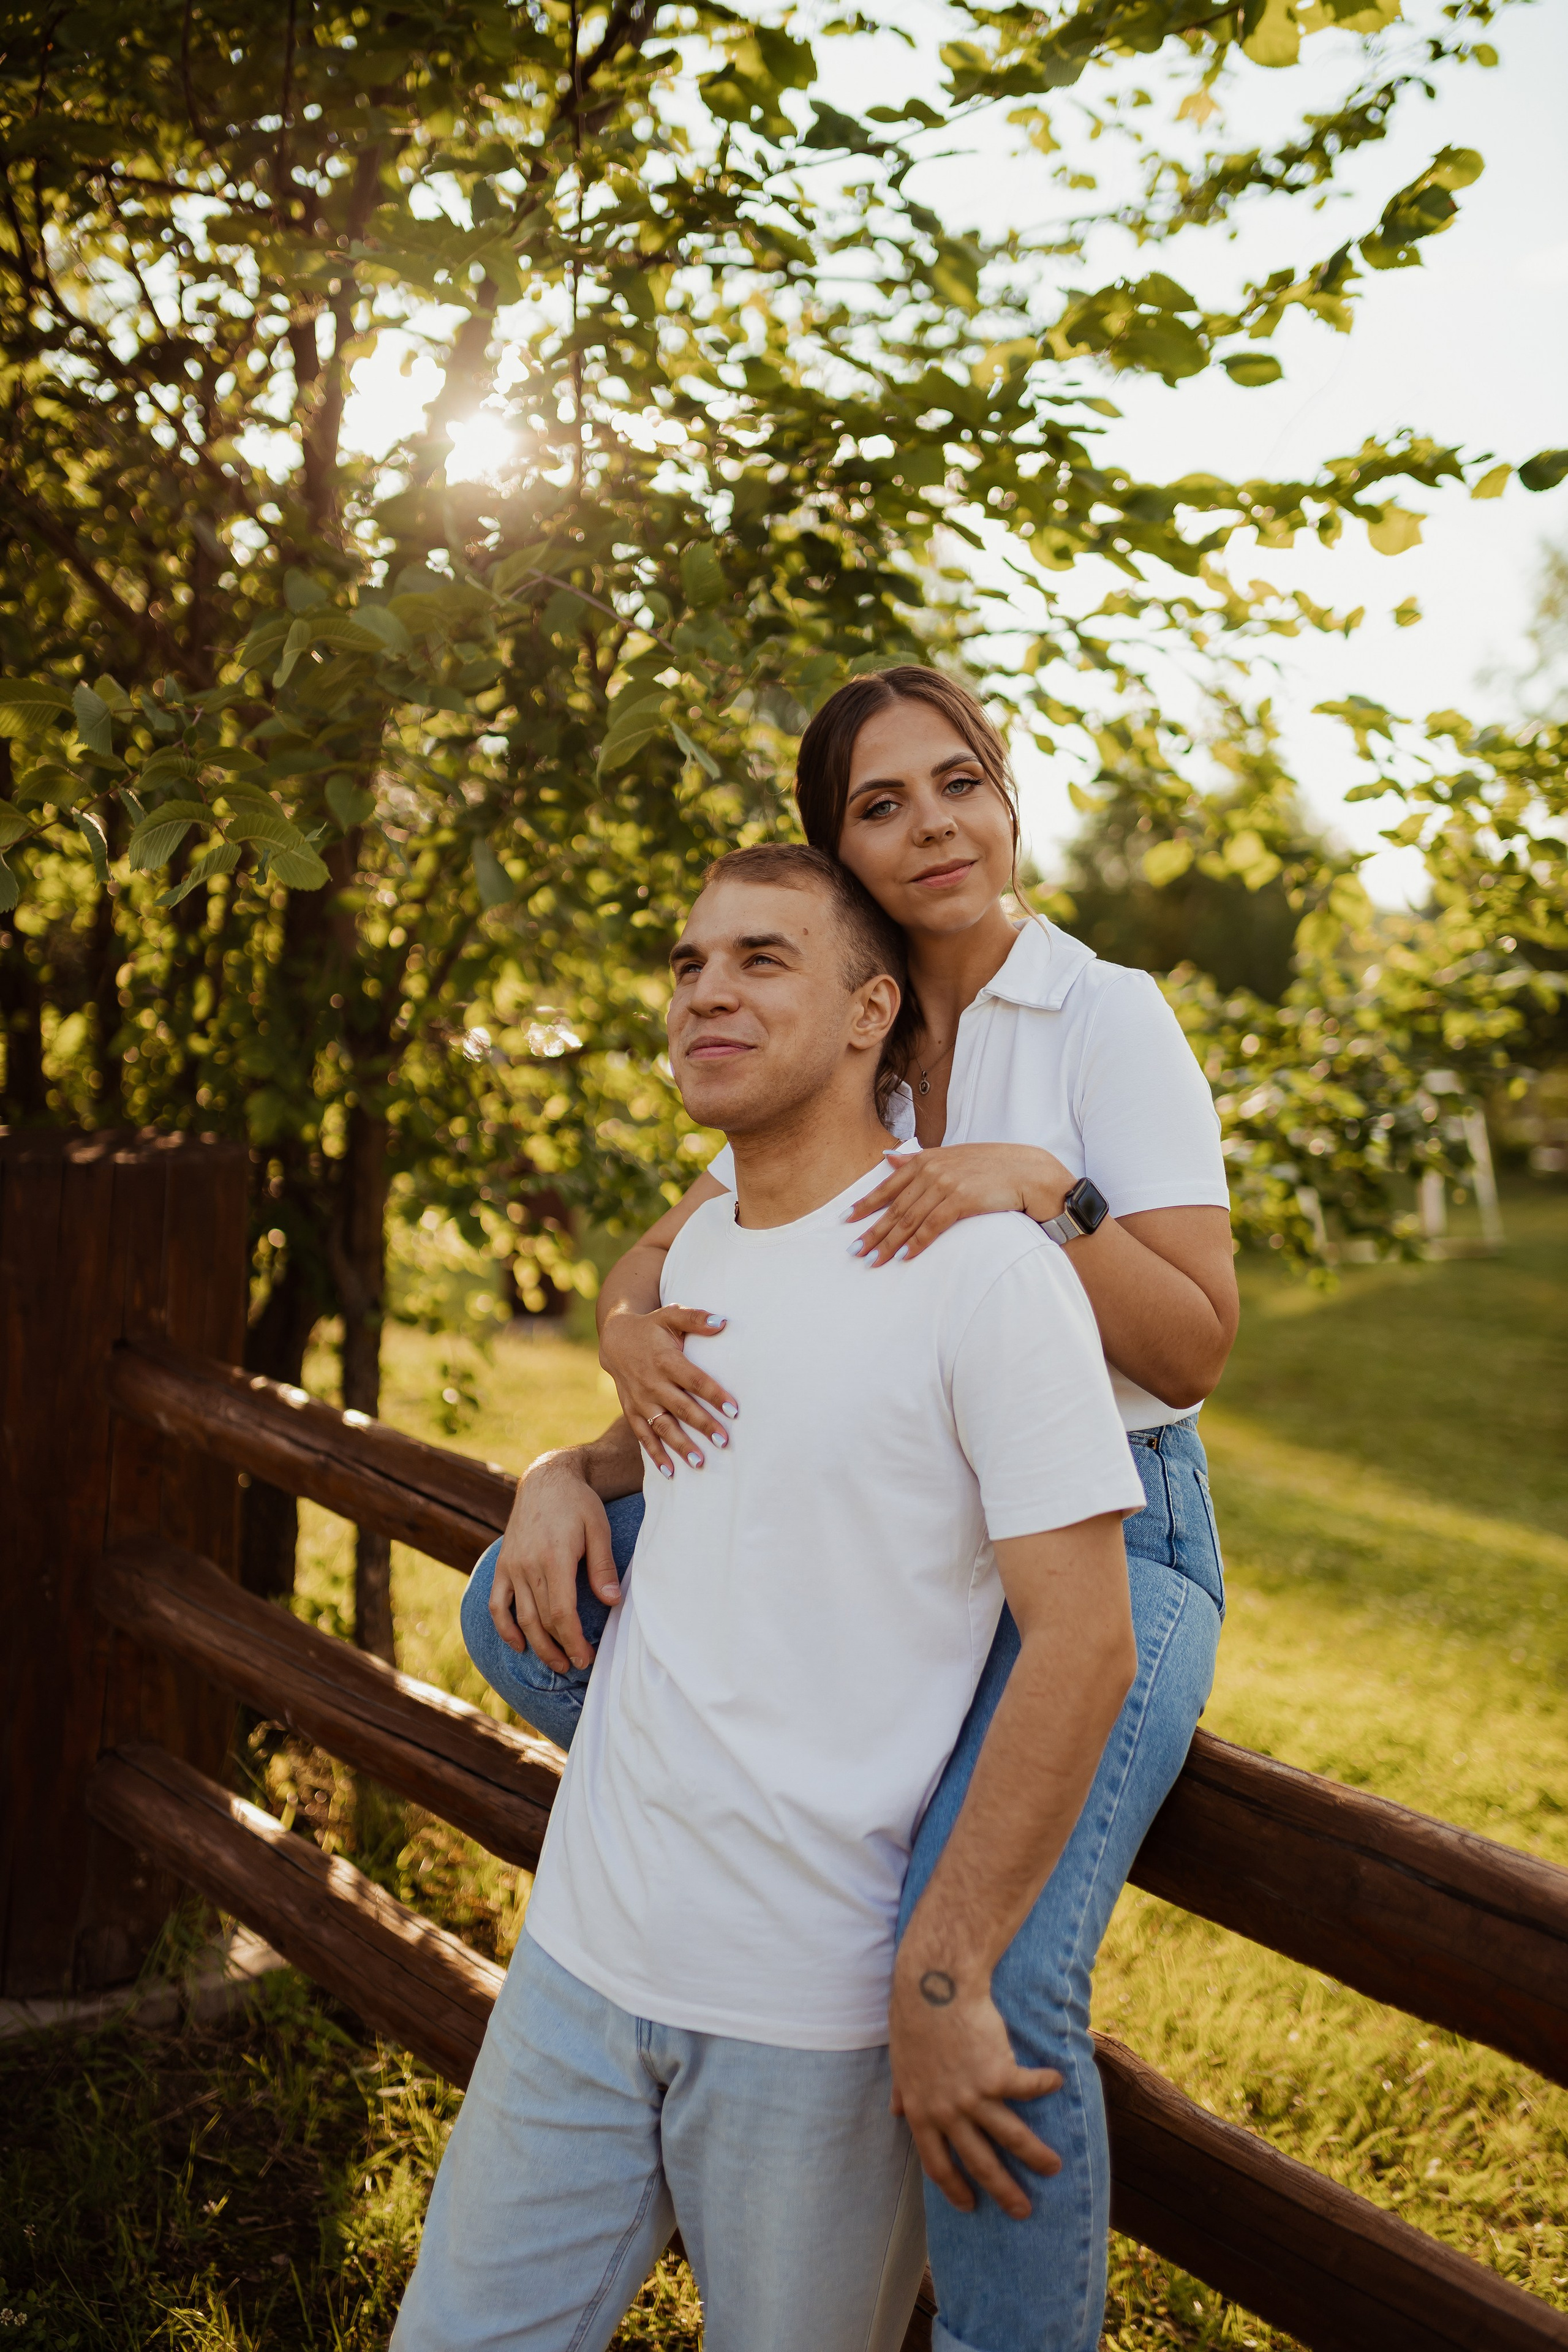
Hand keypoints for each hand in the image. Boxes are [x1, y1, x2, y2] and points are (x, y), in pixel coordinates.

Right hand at [490, 1450, 618, 1673]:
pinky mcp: (502, 1566)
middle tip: (577, 1665)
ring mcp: (512, 1567)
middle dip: (560, 1648)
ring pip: (521, 1618)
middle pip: (542, 1620)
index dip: (574, 1641)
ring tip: (556, 1663)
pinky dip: (505, 1628)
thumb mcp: (599, 1527)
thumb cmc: (578, 1503)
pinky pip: (497, 1604)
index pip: (562, 1612)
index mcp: (555, 1557)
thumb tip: (613, 1602)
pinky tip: (519, 1644)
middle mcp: (528, 1565)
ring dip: (537, 1646)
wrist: (545, 1480)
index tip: (587, 1658)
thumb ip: (603, 1566)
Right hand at [601, 1303, 737, 1477]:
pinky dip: (655, 1454)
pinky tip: (670, 1472)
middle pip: (681, 1407)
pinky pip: (643, 1436)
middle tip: (724, 1442)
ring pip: (663, 1427)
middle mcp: (652, 1383)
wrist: (615, 1340)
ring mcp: (641, 1400)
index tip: (734, 1409)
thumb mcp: (671, 1315)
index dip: (714, 1395)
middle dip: (703, 1425)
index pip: (694, 1380)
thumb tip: (723, 1323)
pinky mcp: (631, 1411)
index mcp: (665, 1360)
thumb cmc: (651, 1327)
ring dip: (681, 1445)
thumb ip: (696, 1318)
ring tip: (700, 1463)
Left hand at [847, 1143, 1074, 1265]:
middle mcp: (932, 1170)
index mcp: (927, 1159)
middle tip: (854, 1252)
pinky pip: (932, 1226)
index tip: (847, 1220)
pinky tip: (904, 1257)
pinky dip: (917, 1243)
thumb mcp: (953, 1156)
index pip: (889, 1185)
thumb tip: (887, 1157)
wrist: (1030, 1172)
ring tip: (873, 1261)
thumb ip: (919, 1158)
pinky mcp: (961, 1199)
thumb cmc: (994, 1167)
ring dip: (890, 1243)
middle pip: (895, 1207)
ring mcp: (946, 1184)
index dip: (866, 1204)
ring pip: (910, 1219)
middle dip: (873, 1231)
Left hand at [889, 1955, 1061, 2217]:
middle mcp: (948, 2113)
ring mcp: (974, 2096)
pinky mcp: (999, 2074)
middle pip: (980, 2163)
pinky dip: (1045, 2084)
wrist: (932, 1985)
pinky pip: (1030, 2088)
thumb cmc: (913, 2019)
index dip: (954, 2188)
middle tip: (1022, 2211)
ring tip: (1054, 2167)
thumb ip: (901, 2092)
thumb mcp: (900, 2062)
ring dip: (1036, 2156)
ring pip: (1012, 2138)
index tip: (970, 2205)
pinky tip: (1057, 2082)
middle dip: (1004, 2191)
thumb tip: (894, 2112)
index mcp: (921, 2114)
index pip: (937, 2165)